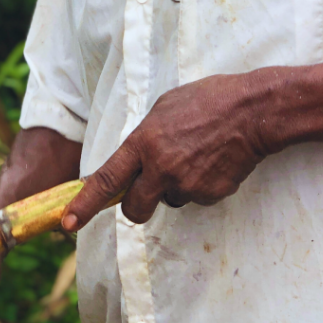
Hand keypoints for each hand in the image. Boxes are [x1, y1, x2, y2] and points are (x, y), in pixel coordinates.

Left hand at [62, 72, 268, 229]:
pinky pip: (197, 198)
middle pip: (135, 209)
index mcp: (144, 142)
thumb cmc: (208, 100)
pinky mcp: (211, 195)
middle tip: (147, 192)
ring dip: (176, 186)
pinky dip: (201, 185)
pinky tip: (214, 160)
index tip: (69, 222)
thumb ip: (145, 136)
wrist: (253, 111)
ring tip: (197, 155)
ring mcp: (187, 185)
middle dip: (137, 206)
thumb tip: (135, 158)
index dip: (85, 205)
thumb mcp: (164, 107)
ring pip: (170, 200)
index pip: (106, 180)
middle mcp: (161, 168)